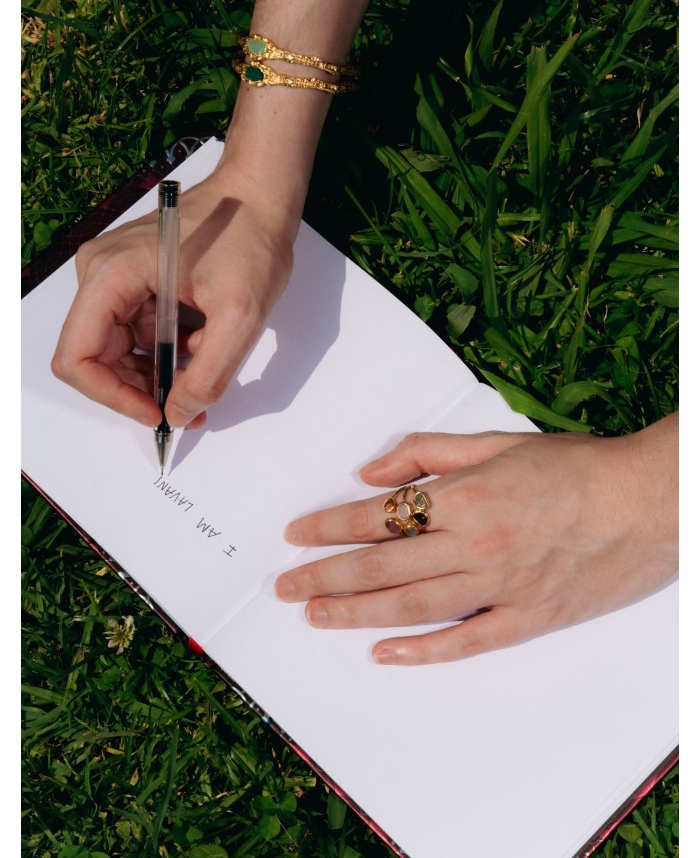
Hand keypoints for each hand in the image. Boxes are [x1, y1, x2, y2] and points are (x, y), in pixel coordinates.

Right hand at [52, 165, 297, 427]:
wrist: (260, 196)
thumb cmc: (250, 238)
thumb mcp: (240, 315)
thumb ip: (209, 373)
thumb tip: (178, 413)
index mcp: (111, 274)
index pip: (77, 356)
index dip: (111, 396)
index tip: (155, 413)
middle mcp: (101, 273)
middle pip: (95, 357)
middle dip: (139, 389)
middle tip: (187, 407)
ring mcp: (115, 275)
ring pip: (119, 348)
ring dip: (158, 371)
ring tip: (203, 366)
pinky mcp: (134, 279)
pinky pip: (138, 331)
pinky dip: (167, 350)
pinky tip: (202, 341)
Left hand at [275, 415, 677, 663]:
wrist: (648, 501)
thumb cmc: (574, 466)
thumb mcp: (496, 441)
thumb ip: (427, 452)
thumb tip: (369, 472)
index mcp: (465, 496)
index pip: (377, 517)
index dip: (328, 526)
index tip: (294, 535)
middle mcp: (474, 544)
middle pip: (382, 567)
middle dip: (325, 576)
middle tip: (284, 588)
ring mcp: (501, 587)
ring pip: (412, 607)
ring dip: (356, 613)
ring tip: (314, 616)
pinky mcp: (529, 619)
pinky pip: (466, 642)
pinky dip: (422, 651)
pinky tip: (383, 653)